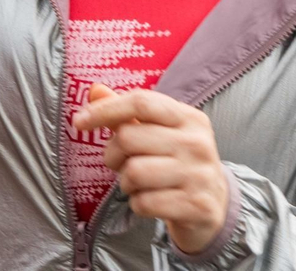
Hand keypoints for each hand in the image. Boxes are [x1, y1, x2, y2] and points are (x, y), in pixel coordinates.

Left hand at [72, 84, 229, 256]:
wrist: (216, 205)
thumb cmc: (175, 161)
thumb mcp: (157, 132)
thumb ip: (125, 112)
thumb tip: (95, 90)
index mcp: (189, 117)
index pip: (141, 101)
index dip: (105, 109)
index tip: (79, 122)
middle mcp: (197, 143)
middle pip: (129, 137)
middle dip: (113, 154)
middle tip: (122, 163)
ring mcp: (200, 175)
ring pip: (134, 172)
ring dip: (126, 182)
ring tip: (139, 183)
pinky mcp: (197, 206)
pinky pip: (144, 202)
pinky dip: (138, 204)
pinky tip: (151, 201)